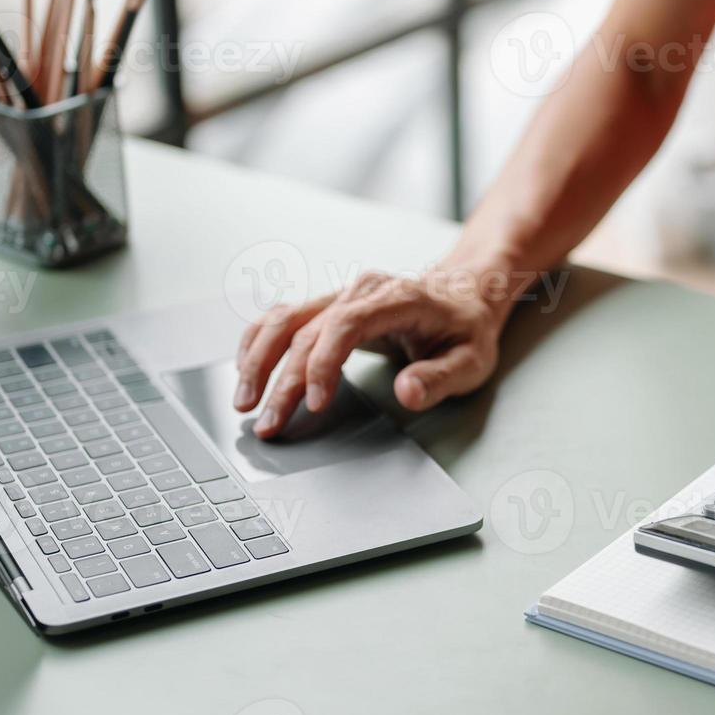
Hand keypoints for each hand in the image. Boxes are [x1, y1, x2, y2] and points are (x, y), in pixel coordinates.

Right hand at [233, 271, 503, 438]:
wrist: (465, 293)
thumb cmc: (466, 329)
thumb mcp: (471, 360)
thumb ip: (440, 378)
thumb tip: (407, 393)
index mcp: (399, 298)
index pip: (346, 325)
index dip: (323, 363)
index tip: (315, 403)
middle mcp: (362, 290)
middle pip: (308, 330)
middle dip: (283, 381)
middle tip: (270, 424)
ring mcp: (342, 294)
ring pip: (285, 319)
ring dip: (257, 360)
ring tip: (244, 401)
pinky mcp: (329, 305)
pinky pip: (283, 317)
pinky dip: (259, 341)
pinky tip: (246, 369)